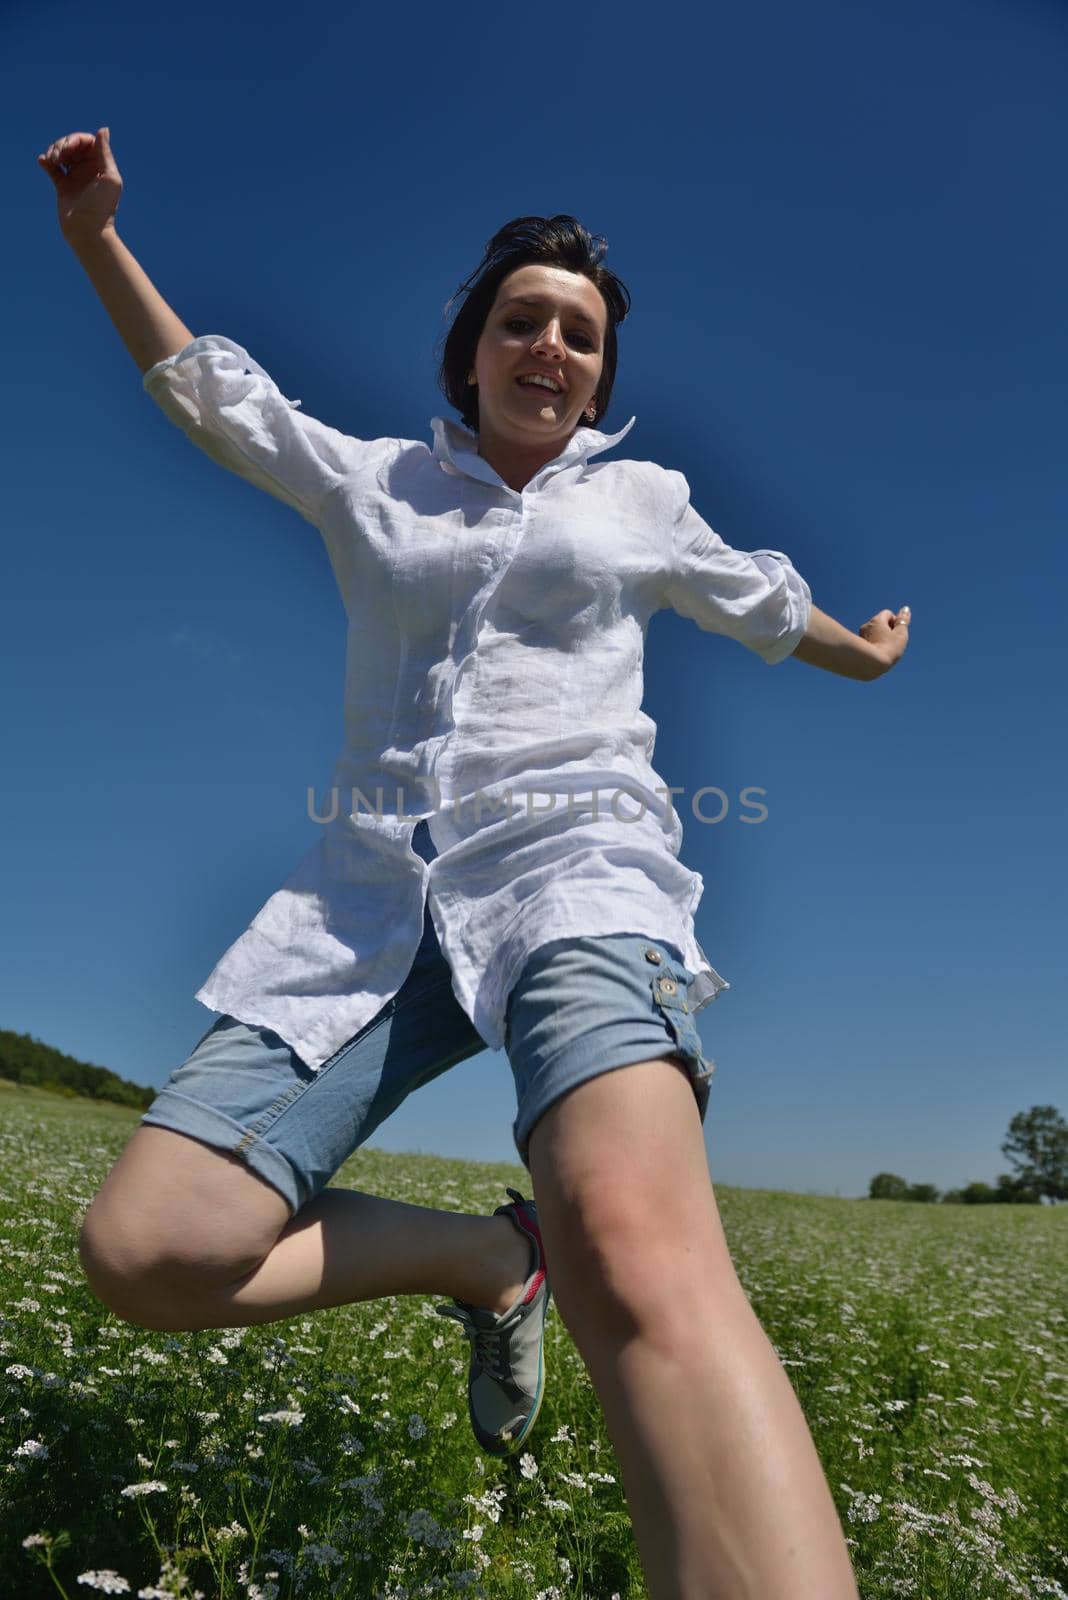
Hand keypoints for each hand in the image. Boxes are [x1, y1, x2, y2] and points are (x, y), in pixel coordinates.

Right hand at [37, 126, 122, 246]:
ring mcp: (75, 177)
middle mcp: (88, 169)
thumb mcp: (109, 178)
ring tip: (52, 160)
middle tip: (58, 155)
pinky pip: (52, 168)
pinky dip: (46, 162)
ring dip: (54, 151)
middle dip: (62, 144)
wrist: (87, 230)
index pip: (87, 141)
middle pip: (72, 145)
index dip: (76, 139)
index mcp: (101, 165)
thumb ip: (105, 153)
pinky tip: (43, 161)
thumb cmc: (101, 206)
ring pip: (61, 154)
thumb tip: (103, 129)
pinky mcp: (62, 186)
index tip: (70, 148)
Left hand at [858, 605, 910, 674]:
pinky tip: (876, 655)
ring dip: (879, 639)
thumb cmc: (888, 648)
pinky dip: (873, 646)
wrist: (871, 665)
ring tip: (883, 650)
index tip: (896, 633)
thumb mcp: (900, 634)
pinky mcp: (858, 647)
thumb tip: (905, 609)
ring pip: (873, 634)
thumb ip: (903, 621)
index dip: (895, 622)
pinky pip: (868, 642)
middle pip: (880, 624)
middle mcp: (866, 626)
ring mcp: (861, 637)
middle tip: (891, 643)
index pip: (887, 614)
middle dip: (887, 631)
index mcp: (876, 621)